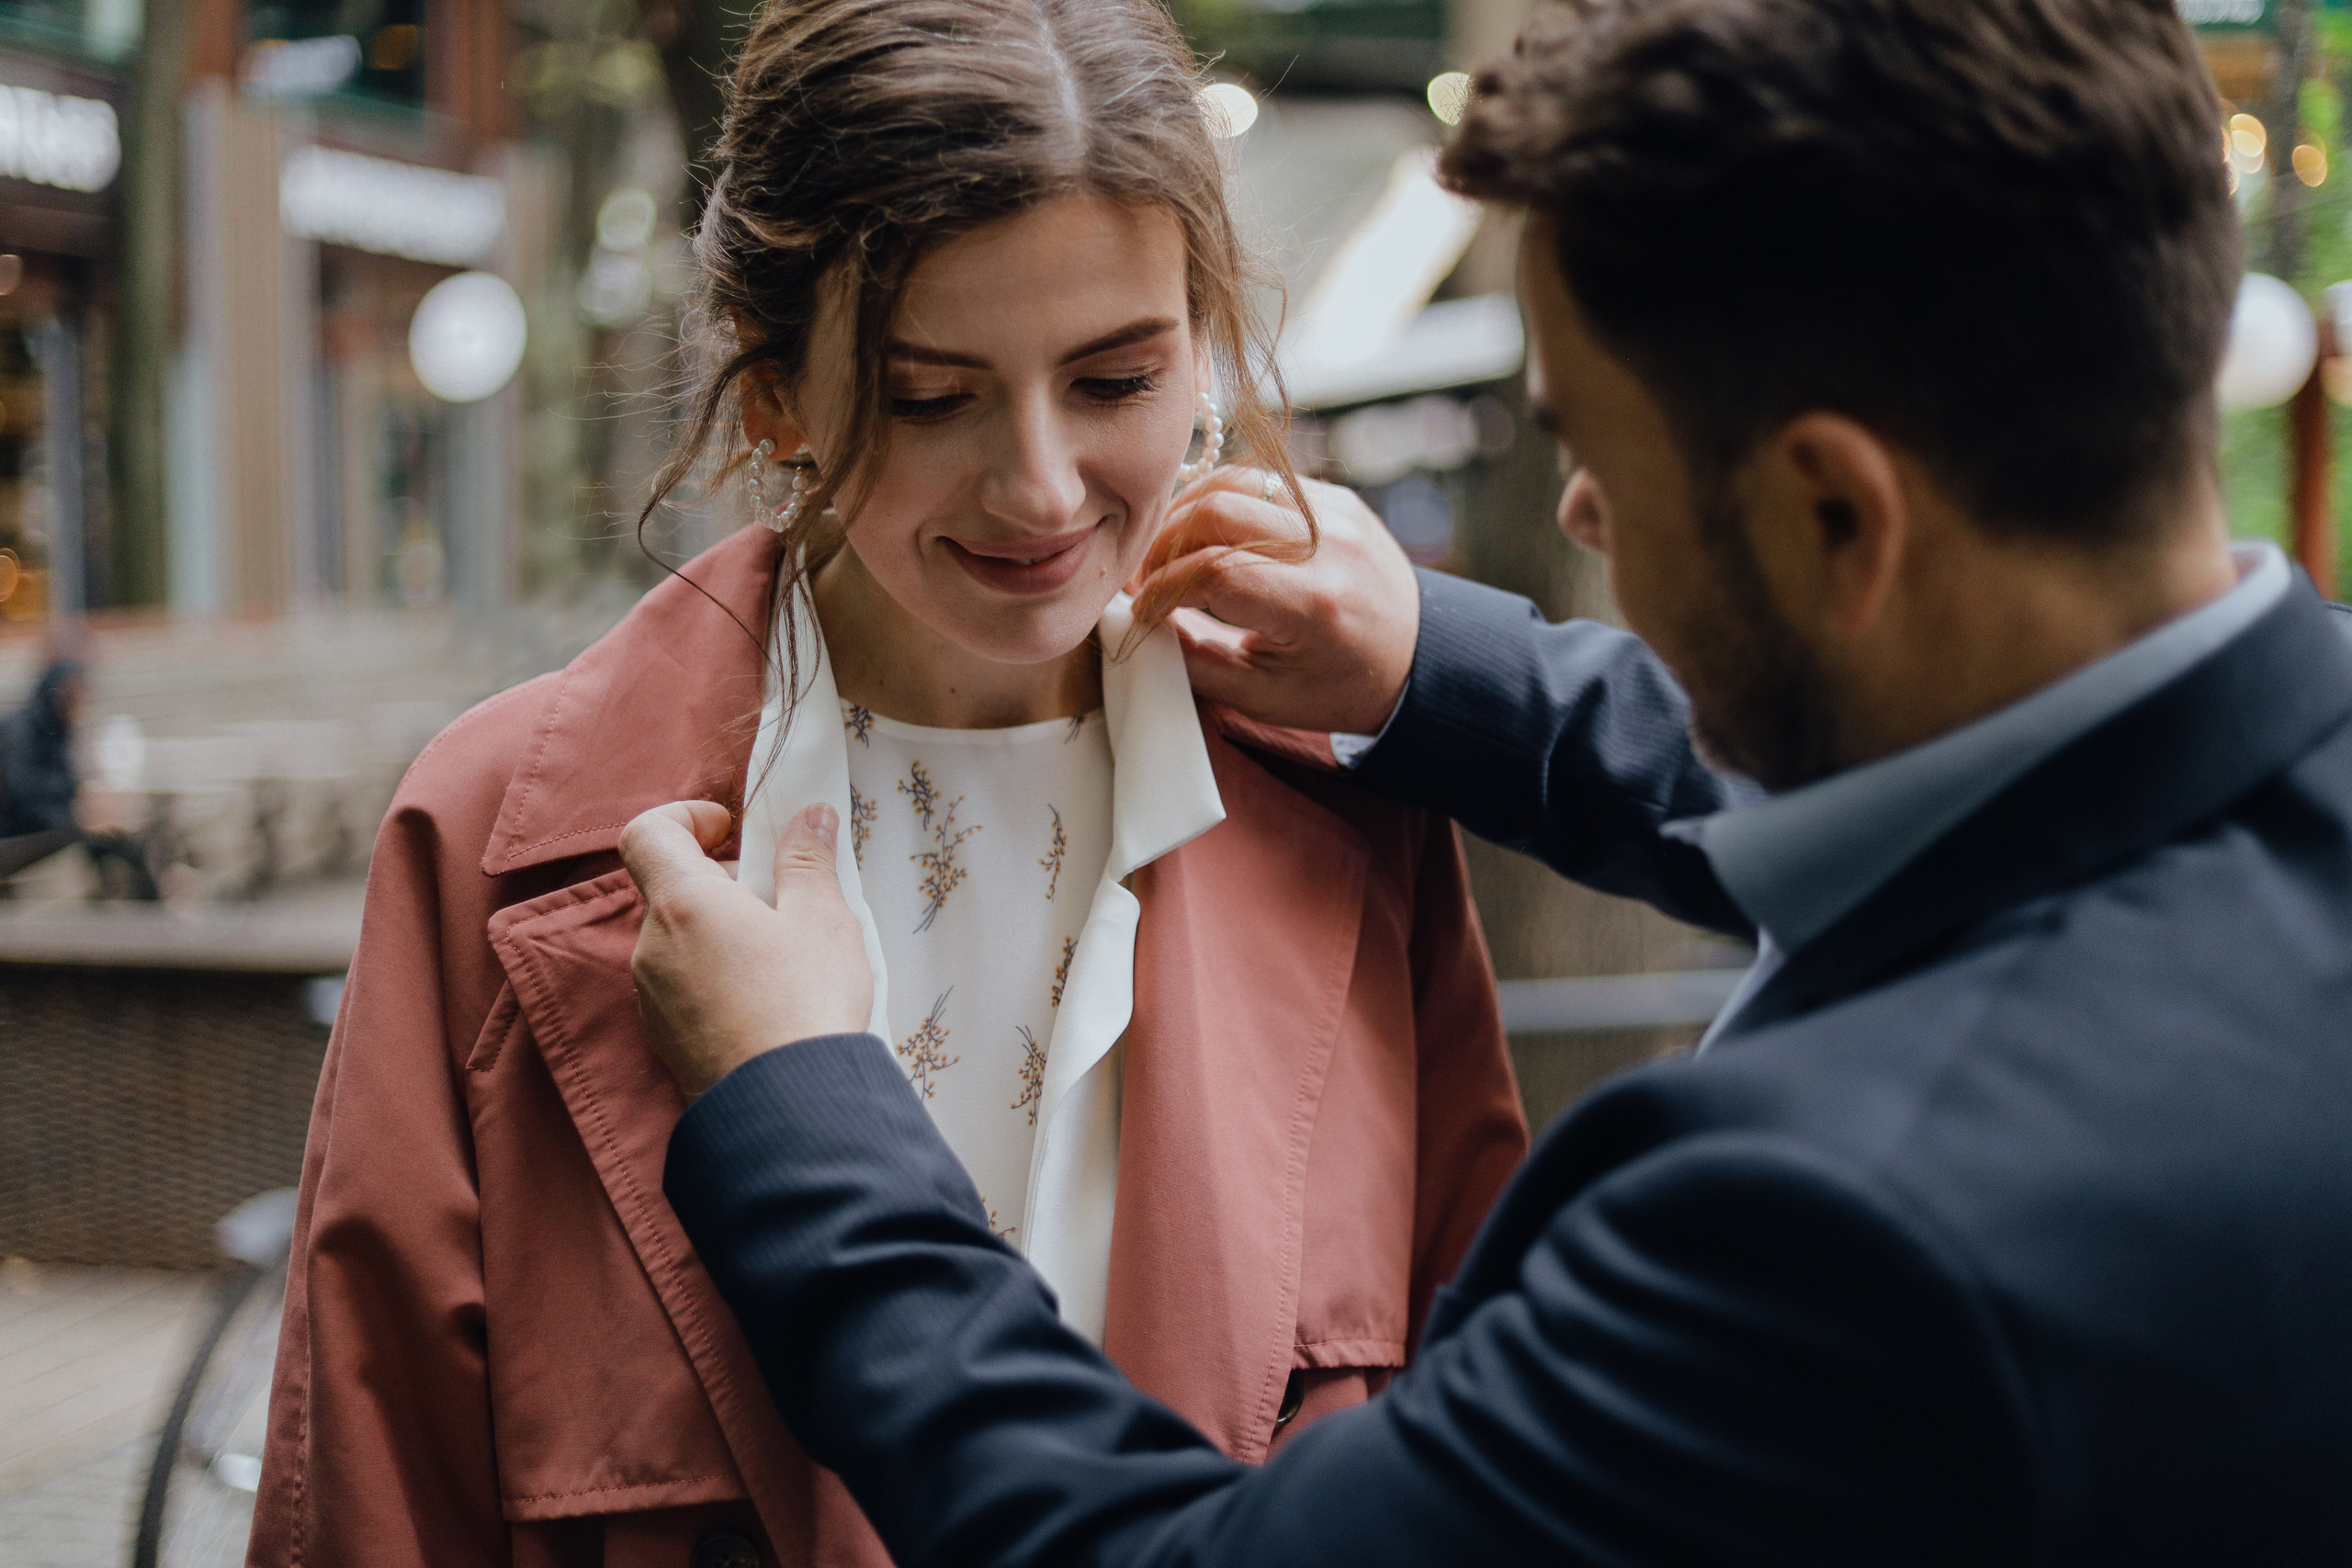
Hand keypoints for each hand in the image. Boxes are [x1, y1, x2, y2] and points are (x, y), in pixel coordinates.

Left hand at [618, 799, 872, 1096]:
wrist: (787, 1106)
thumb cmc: (804, 1004)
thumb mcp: (823, 916)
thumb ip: (808, 859)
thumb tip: (809, 817)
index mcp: (682, 903)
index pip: (646, 832)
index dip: (684, 816)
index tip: (729, 828)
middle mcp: (652, 947)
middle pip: (669, 888)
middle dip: (721, 880)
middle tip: (779, 896)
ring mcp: (654, 997)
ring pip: (678, 940)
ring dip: (721, 930)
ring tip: (783, 953)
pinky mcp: (666, 1038)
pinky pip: (683, 986)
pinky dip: (716, 975)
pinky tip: (767, 998)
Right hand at [1132, 467, 1420, 735]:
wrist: (1416, 657)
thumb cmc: (1337, 686)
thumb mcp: (1263, 696)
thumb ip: (1195, 662)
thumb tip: (1136, 625)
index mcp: (1316, 605)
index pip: (1214, 571)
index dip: (1162, 588)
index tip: (1142, 611)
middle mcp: (1330, 547)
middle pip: (1217, 512)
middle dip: (1164, 544)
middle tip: (1146, 579)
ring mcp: (1337, 514)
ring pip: (1236, 482)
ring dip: (1186, 513)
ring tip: (1168, 554)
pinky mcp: (1337, 498)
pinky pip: (1263, 481)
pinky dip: (1222, 502)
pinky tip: (1205, 535)